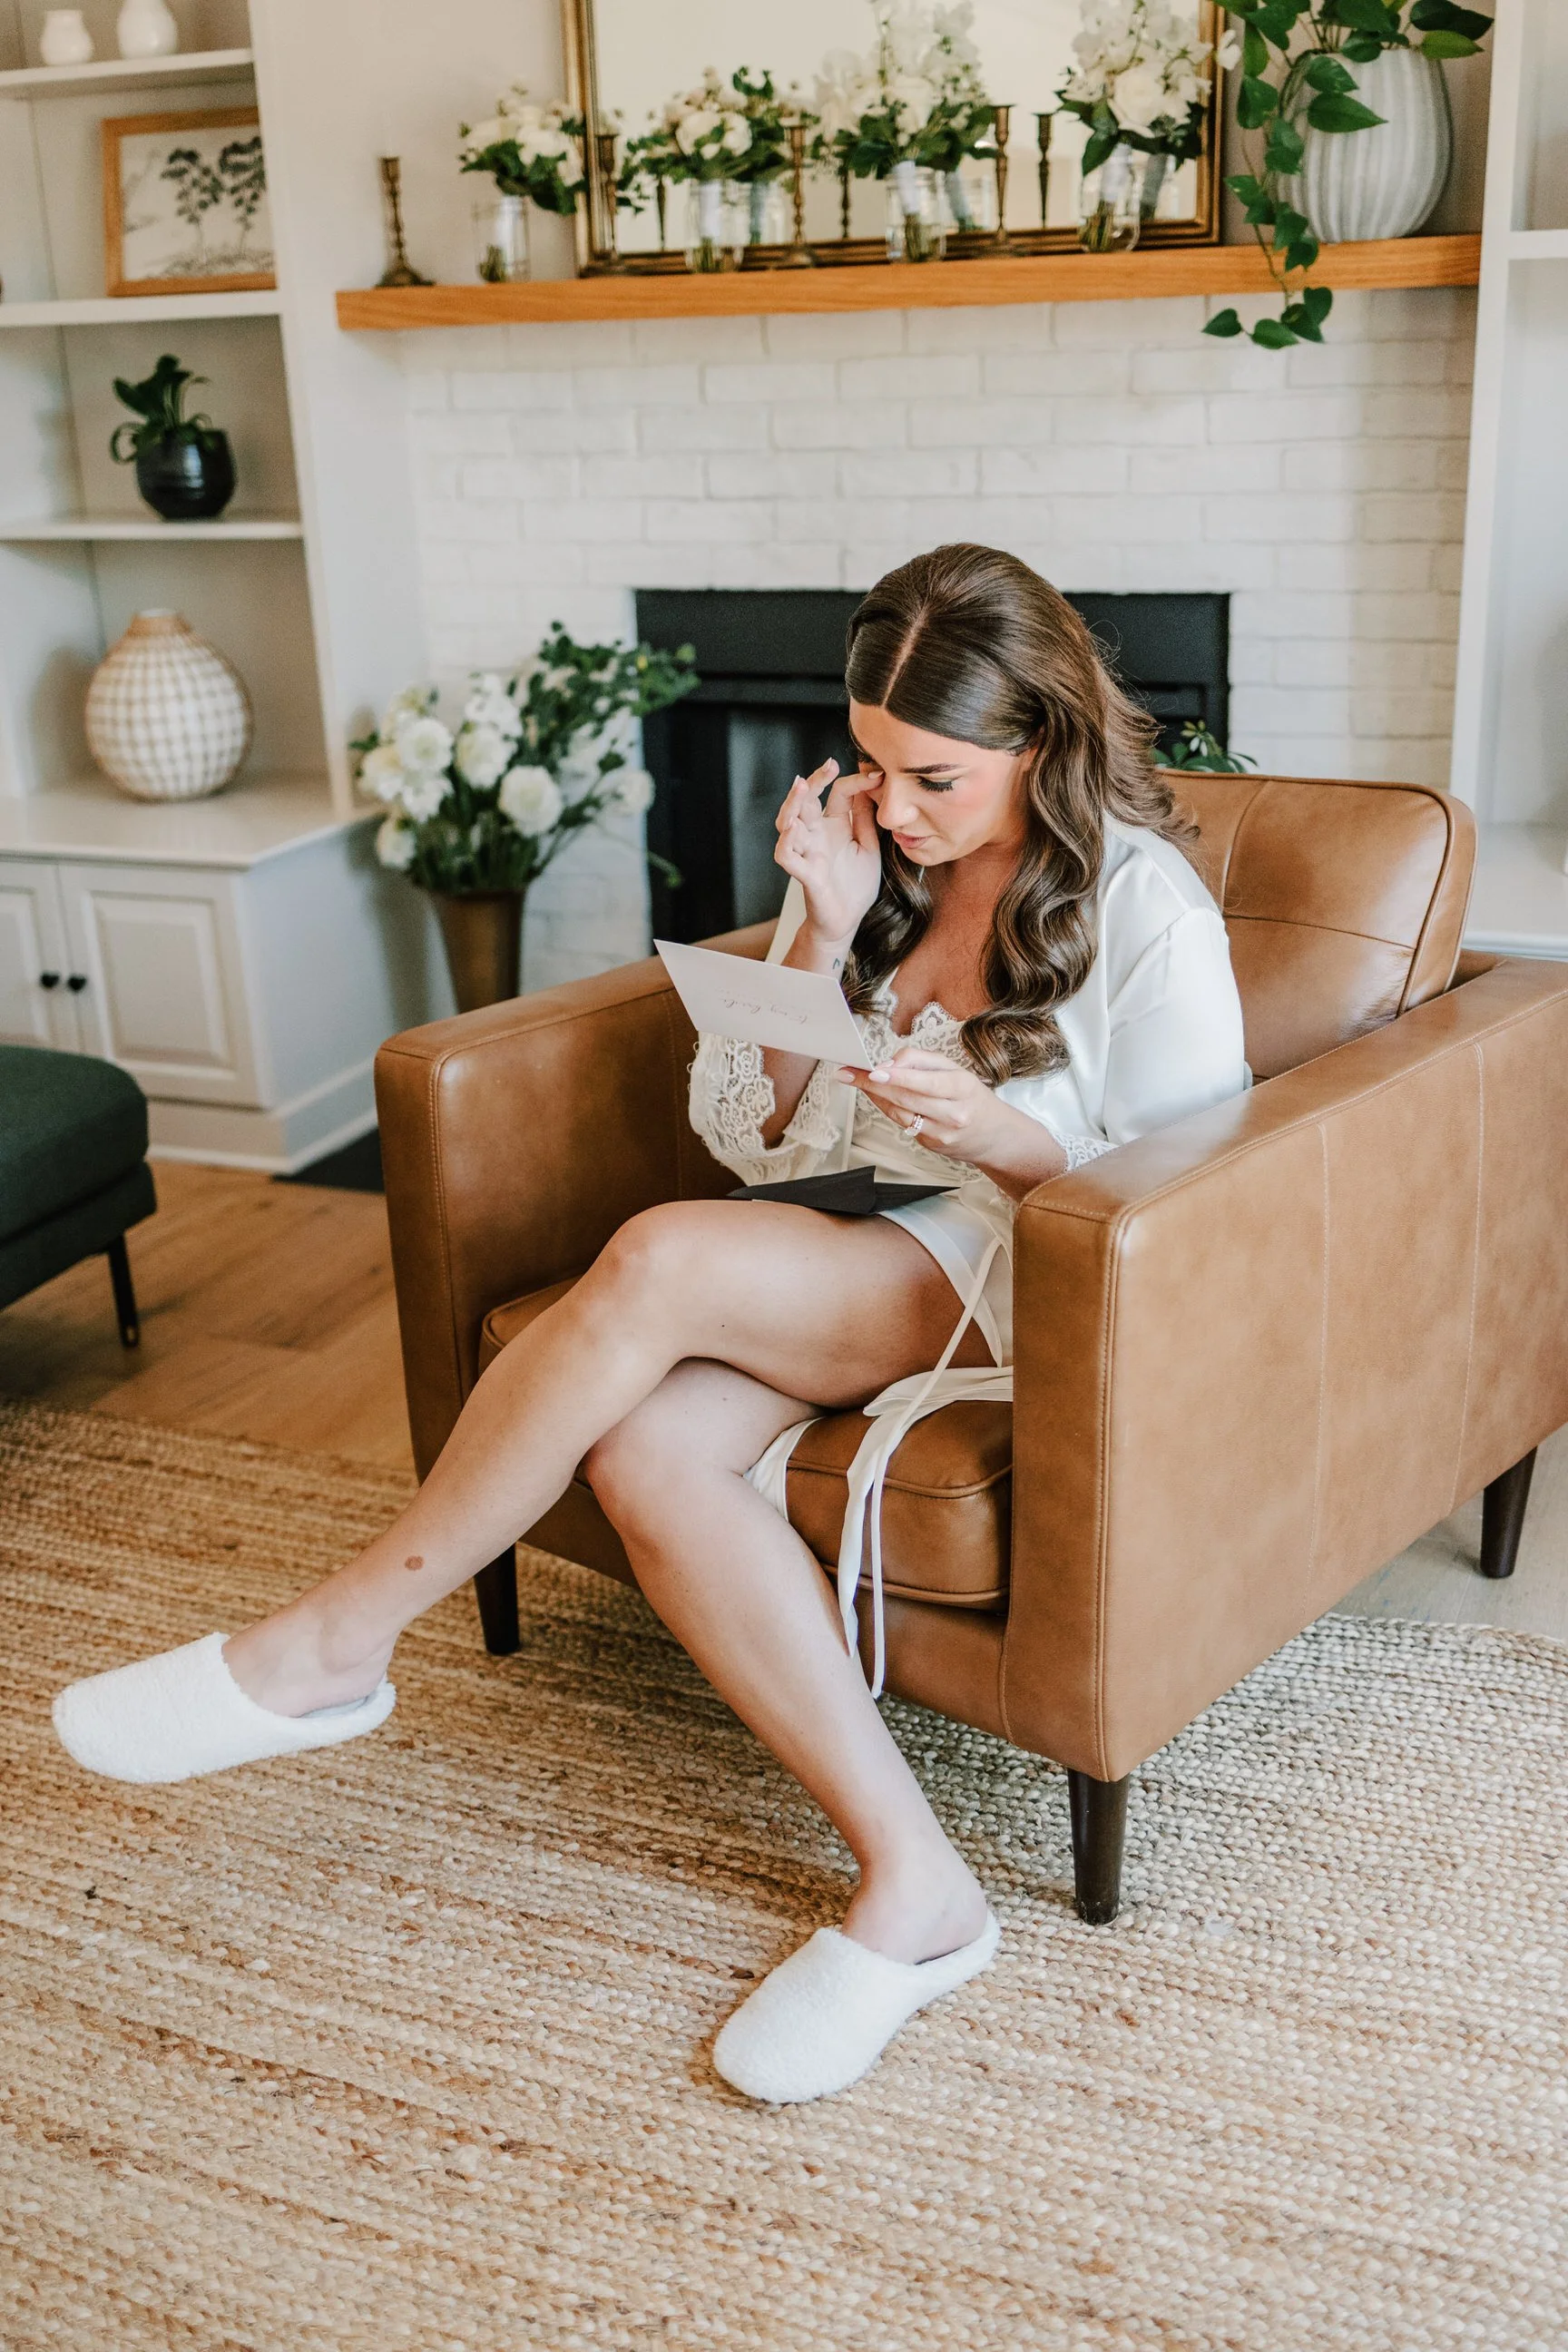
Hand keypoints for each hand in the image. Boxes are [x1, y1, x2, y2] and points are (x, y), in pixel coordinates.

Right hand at [775, 758, 883, 952]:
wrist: (847, 921)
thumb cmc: (855, 885)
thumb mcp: (869, 846)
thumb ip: (866, 819)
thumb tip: (870, 786)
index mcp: (834, 826)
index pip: (838, 793)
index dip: (856, 781)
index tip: (878, 775)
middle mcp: (817, 835)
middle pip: (806, 800)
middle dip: (814, 781)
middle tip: (828, 766)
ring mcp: (807, 853)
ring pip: (787, 823)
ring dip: (791, 804)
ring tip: (800, 787)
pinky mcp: (805, 874)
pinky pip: (787, 856)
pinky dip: (787, 842)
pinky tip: (794, 829)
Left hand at [839, 1049, 1007, 1168]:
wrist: (993, 1135)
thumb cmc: (971, 1097)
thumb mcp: (956, 1070)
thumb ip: (923, 1062)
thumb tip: (890, 1063)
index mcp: (963, 1088)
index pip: (926, 1082)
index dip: (898, 1077)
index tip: (874, 1070)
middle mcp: (953, 1113)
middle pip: (907, 1098)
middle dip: (874, 1084)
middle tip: (849, 1073)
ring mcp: (942, 1133)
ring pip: (900, 1113)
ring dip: (875, 1096)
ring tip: (855, 1080)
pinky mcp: (931, 1144)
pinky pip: (902, 1123)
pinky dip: (887, 1108)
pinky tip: (878, 1097)